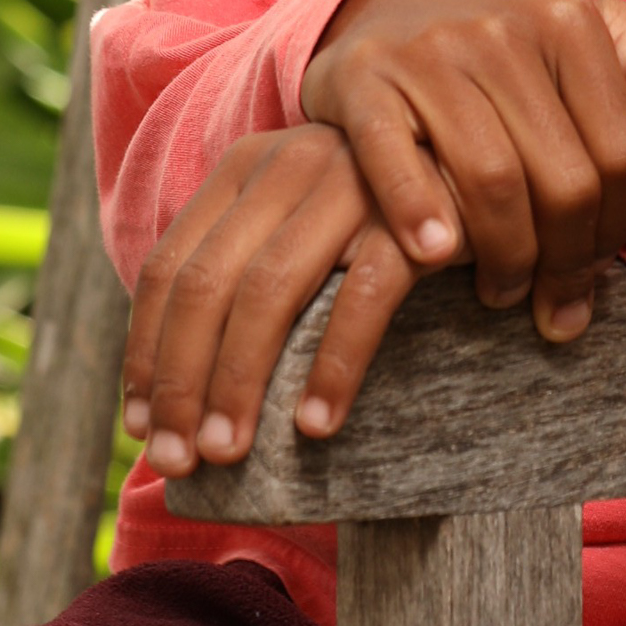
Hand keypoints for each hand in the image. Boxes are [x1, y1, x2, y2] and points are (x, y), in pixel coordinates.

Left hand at [122, 121, 445, 472]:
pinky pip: (361, 297)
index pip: (168, 266)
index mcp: (246, 167)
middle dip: (183, 381)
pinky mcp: (413, 214)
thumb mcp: (297, 230)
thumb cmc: (377, 222)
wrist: (484, 165)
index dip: (145, 352)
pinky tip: (316, 424)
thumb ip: (241, 278)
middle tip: (178, 461)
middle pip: (208, 283)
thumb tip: (164, 396)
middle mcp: (289, 164)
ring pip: (268, 289)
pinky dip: (332, 365)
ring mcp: (350, 183)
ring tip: (229, 452)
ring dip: (239, 380)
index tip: (140, 428)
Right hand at [301, 0, 625, 344]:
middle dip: (566, 259)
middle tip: (553, 301)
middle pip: (562, 177)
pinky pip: (397, 159)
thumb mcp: (592, 25)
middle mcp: (502, 27)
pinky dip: (419, 214)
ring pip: (492, 179)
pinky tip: (437, 256)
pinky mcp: (366, 76)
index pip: (619, 150)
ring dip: (505, 258)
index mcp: (569, 16)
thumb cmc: (513, 31)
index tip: (598, 271)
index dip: (616, 228)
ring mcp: (431, 50)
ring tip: (504, 292)